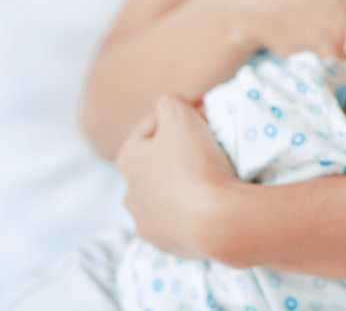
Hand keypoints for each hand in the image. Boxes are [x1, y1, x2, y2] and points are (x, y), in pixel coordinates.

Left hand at [117, 95, 238, 257]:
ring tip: (208, 175)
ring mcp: (147, 224)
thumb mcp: (180, 112)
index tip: (203, 112)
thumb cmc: (195, 162)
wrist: (218, 222)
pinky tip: (206, 203)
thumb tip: (174, 105)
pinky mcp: (167, 245)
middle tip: (207, 143)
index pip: (152, 125)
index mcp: (128, 160)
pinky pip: (177, 220)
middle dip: (177, 150)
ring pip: (164, 193)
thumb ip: (170, 100)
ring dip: (180, 182)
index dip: (179, 113)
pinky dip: (189, 209)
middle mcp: (130, 194)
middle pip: (157, 161)